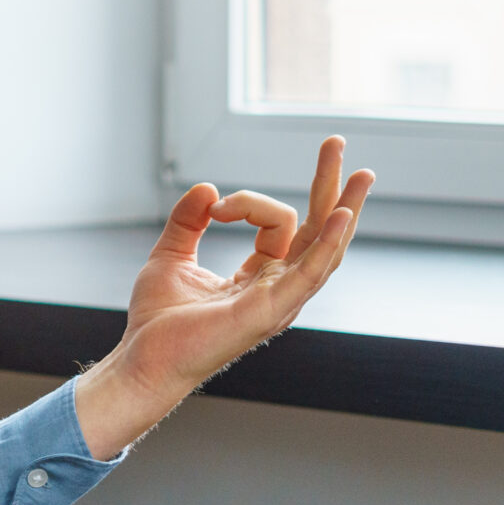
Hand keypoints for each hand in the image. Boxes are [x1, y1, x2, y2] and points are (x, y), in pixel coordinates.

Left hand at [72, 137, 373, 458]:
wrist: (143, 360)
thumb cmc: (158, 321)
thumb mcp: (170, 256)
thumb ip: (189, 221)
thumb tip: (206, 187)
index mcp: (261, 278)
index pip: (279, 224)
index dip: (245, 203)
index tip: (214, 207)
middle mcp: (279, 289)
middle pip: (318, 231)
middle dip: (329, 187)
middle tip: (335, 144)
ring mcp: (280, 301)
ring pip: (325, 248)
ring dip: (344, 208)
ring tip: (360, 173)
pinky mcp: (270, 311)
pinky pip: (310, 272)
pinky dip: (329, 243)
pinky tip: (342, 214)